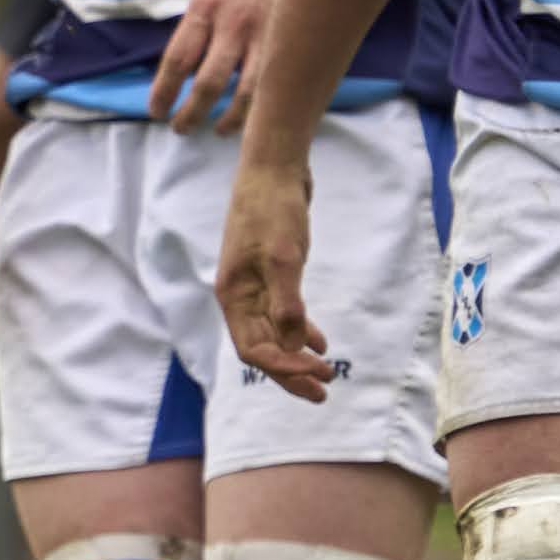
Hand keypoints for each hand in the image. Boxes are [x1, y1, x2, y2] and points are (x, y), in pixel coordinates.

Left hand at [145, 0, 287, 133]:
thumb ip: (200, 26)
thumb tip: (182, 68)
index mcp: (205, 6)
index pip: (177, 59)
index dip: (163, 91)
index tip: (156, 111)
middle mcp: (232, 23)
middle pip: (207, 83)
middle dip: (190, 113)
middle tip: (181, 129)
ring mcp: (265, 36)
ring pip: (243, 93)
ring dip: (227, 119)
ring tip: (216, 130)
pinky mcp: (291, 44)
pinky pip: (273, 85)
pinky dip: (259, 108)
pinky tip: (251, 120)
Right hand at [214, 154, 330, 397]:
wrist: (273, 170)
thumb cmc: (273, 210)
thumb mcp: (284, 256)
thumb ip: (287, 303)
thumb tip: (293, 347)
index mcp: (234, 296)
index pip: (253, 349)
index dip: (283, 368)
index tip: (317, 375)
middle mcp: (240, 296)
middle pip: (262, 348)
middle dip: (291, 372)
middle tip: (324, 390)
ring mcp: (255, 286)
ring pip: (273, 334)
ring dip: (296, 355)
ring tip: (325, 374)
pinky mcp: (271, 274)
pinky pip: (282, 315)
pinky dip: (300, 331)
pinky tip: (319, 342)